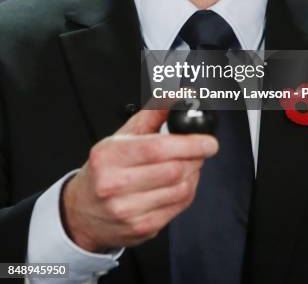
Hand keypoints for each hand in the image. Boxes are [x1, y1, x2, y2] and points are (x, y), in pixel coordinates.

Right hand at [61, 108, 218, 251]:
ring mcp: (127, 210)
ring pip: (181, 190)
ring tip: (189, 164)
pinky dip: (188, 191)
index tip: (208, 141)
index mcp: (108, 155)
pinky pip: (179, 207)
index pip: (157, 149)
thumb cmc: (106, 167)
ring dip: (194, 174)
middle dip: (195, 157)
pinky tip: (181, 182)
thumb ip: (154, 111)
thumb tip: (183, 95)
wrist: (82, 211)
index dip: (189, 144)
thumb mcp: (123, 135)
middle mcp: (114, 185)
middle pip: (173, 170)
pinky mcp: (141, 228)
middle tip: (200, 149)